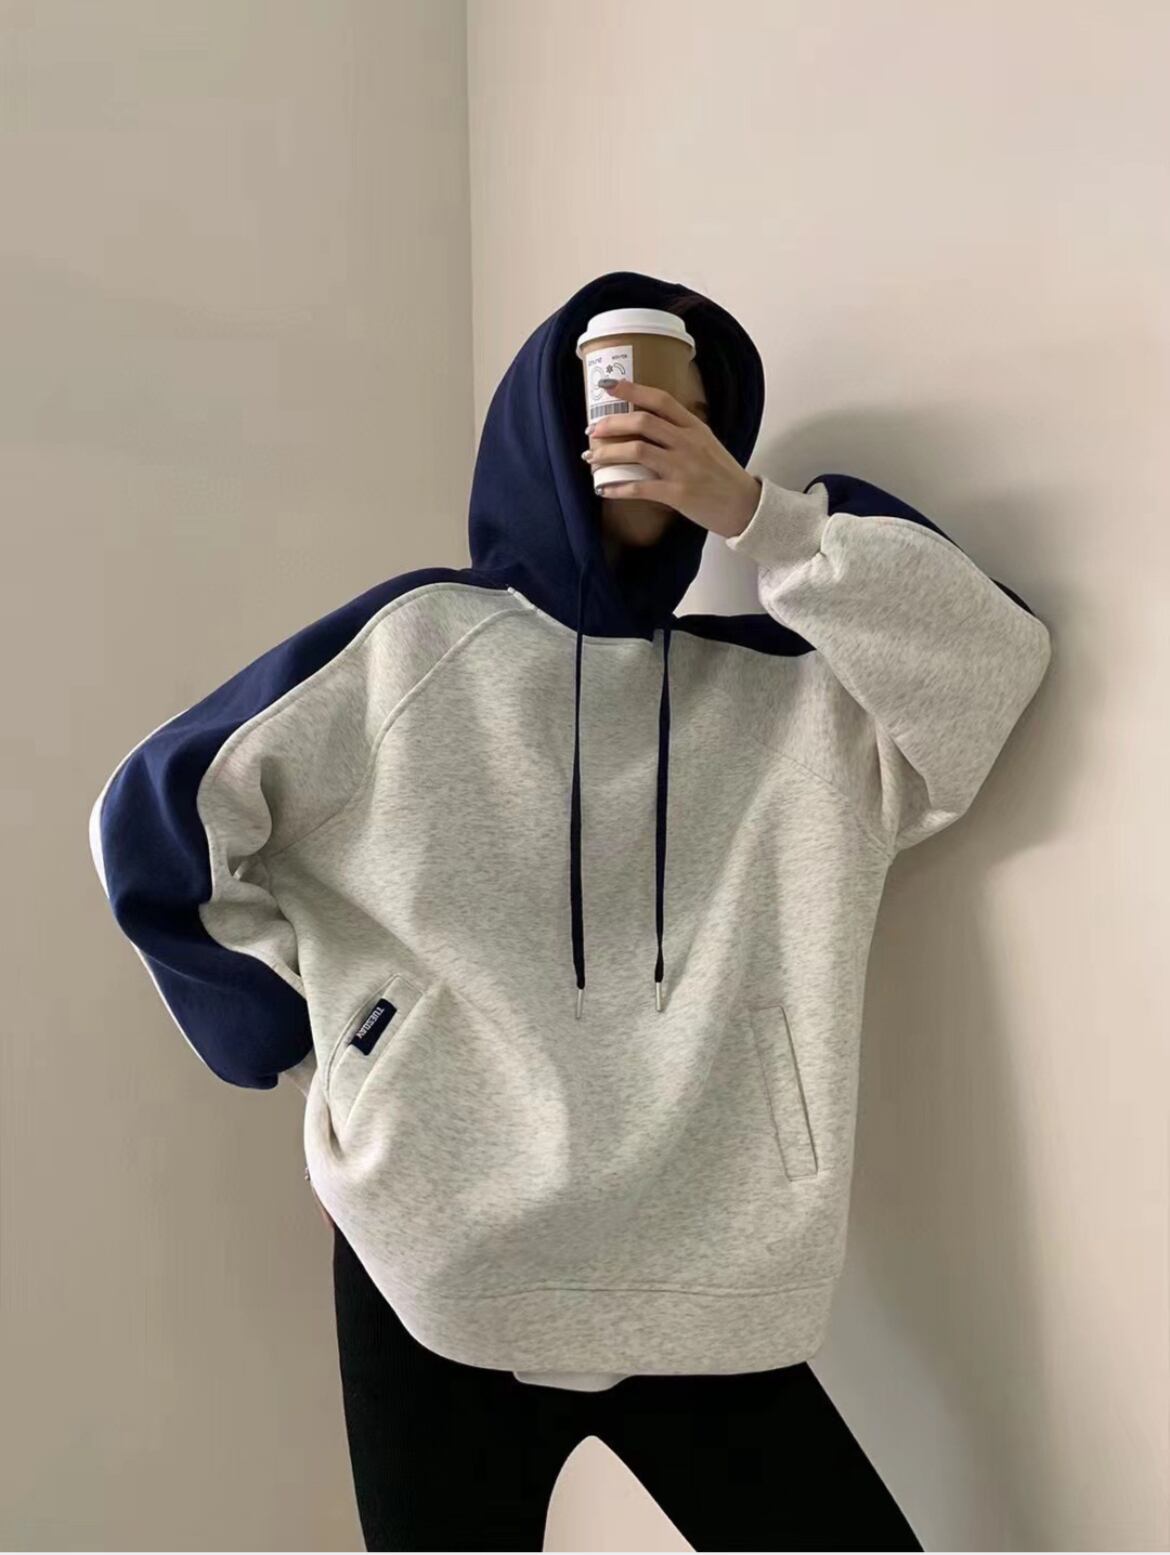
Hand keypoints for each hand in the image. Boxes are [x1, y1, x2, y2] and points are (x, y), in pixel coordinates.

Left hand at [586, 379, 761, 538]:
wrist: (745, 506)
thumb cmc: (723, 476)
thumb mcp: (707, 444)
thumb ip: (681, 432)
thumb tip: (648, 424)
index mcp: (694, 427)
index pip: (660, 400)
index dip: (631, 390)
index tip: (608, 386)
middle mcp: (687, 443)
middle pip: (642, 423)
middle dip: (611, 424)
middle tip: (593, 430)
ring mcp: (682, 468)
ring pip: (636, 451)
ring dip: (608, 453)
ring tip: (591, 458)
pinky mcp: (677, 493)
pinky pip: (639, 487)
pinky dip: (616, 487)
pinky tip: (603, 489)